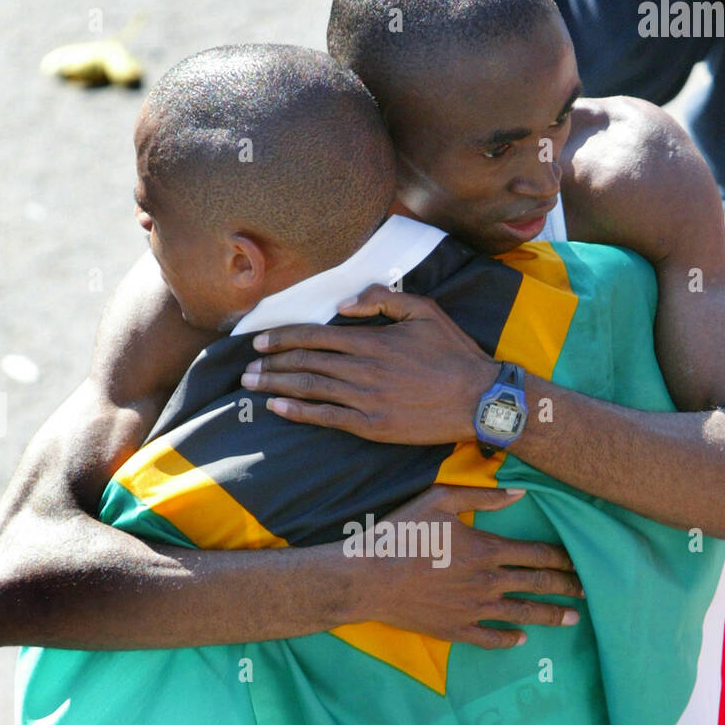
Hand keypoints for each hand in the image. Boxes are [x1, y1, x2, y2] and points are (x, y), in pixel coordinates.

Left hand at [241, 283, 496, 443]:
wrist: (478, 400)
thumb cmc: (454, 353)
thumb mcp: (424, 310)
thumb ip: (382, 298)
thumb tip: (344, 304)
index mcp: (372, 340)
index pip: (315, 336)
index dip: (282, 338)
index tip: (259, 342)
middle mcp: (362, 369)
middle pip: (305, 362)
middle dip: (271, 364)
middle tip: (246, 368)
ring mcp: (365, 400)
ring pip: (310, 388)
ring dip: (277, 386)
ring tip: (252, 385)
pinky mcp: (372, 426)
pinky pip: (327, 418)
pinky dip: (298, 412)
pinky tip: (278, 408)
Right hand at [359, 484, 583, 647]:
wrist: (368, 578)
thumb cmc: (401, 534)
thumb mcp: (438, 500)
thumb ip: (482, 496)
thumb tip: (519, 494)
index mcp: (487, 549)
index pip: (537, 553)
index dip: (563, 558)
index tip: (580, 562)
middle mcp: (488, 581)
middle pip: (538, 584)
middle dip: (567, 587)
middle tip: (588, 591)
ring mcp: (474, 609)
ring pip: (523, 613)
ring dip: (551, 615)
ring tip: (573, 618)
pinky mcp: (456, 629)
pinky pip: (491, 638)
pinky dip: (509, 639)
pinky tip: (522, 639)